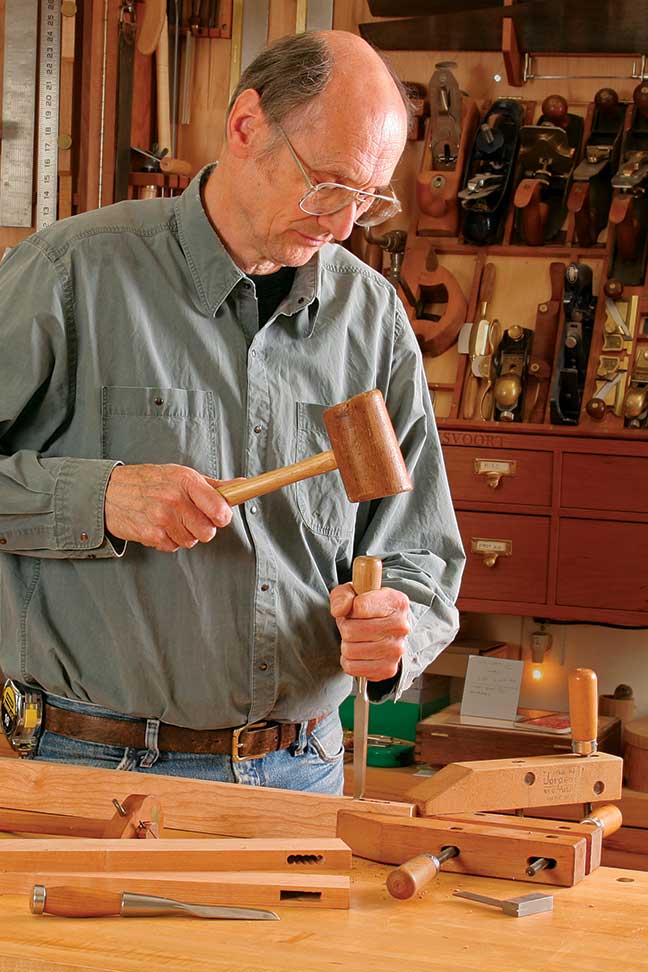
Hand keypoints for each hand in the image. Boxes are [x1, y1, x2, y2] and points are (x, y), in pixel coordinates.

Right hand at [105, 464, 234, 551]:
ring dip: (184, 534)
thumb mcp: (181, 475)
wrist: (110, 491)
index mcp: (186, 482)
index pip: (220, 509)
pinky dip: (168, 540)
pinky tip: (159, 525)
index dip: (223, 516)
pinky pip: (173, 547)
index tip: (219, 515)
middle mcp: (175, 500)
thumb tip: (242, 486)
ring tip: (171, 519)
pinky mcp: (151, 535)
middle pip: (209, 532)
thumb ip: (213, 486)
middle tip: (190, 517)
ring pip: (191, 541)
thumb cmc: (149, 481)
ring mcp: (162, 519)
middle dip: (202, 528)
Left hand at [329, 582, 409, 680]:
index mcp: (396, 602)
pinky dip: (349, 661)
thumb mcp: (353, 592)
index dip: (350, 608)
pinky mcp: (388, 669)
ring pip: (349, 650)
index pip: (359, 607)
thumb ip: (342, 596)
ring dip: (347, 644)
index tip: (356, 608)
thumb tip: (339, 611)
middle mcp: (401, 626)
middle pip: (350, 631)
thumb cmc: (366, 609)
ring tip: (357, 638)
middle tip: (354, 625)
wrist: (385, 629)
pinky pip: (352, 667)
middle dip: (346, 627)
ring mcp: (397, 650)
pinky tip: (359, 652)